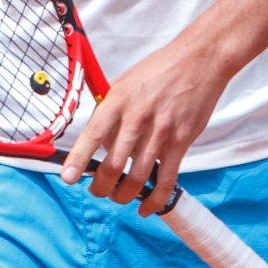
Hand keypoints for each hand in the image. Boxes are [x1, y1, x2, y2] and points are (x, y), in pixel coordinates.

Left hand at [58, 37, 230, 217]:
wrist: (199, 61)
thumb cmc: (159, 70)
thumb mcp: (125, 81)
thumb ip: (110, 109)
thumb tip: (99, 139)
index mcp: (119, 100)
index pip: (93, 134)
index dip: (78, 159)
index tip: (68, 177)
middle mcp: (137, 117)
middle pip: (114, 164)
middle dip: (101, 186)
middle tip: (98, 191)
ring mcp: (161, 131)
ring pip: (138, 177)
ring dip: (124, 194)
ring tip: (119, 196)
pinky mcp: (181, 141)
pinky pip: (166, 179)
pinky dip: (155, 198)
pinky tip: (146, 206)